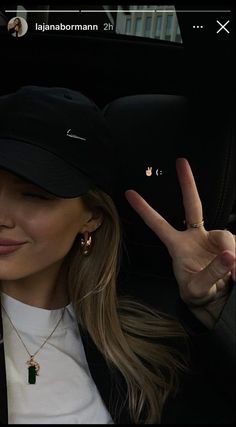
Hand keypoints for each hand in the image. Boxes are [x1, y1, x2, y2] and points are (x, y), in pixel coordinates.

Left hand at [125, 158, 235, 328]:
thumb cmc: (198, 293)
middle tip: (181, 162)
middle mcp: (194, 237)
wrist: (215, 301)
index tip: (129, 194)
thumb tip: (229, 256)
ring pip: (225, 236)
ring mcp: (212, 239)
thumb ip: (212, 274)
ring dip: (231, 252)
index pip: (159, 225)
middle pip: (193, 206)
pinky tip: (235, 272)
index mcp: (178, 246)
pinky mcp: (228, 245)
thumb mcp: (200, 289)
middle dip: (187, 184)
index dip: (145, 210)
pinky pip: (235, 246)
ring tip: (233, 274)